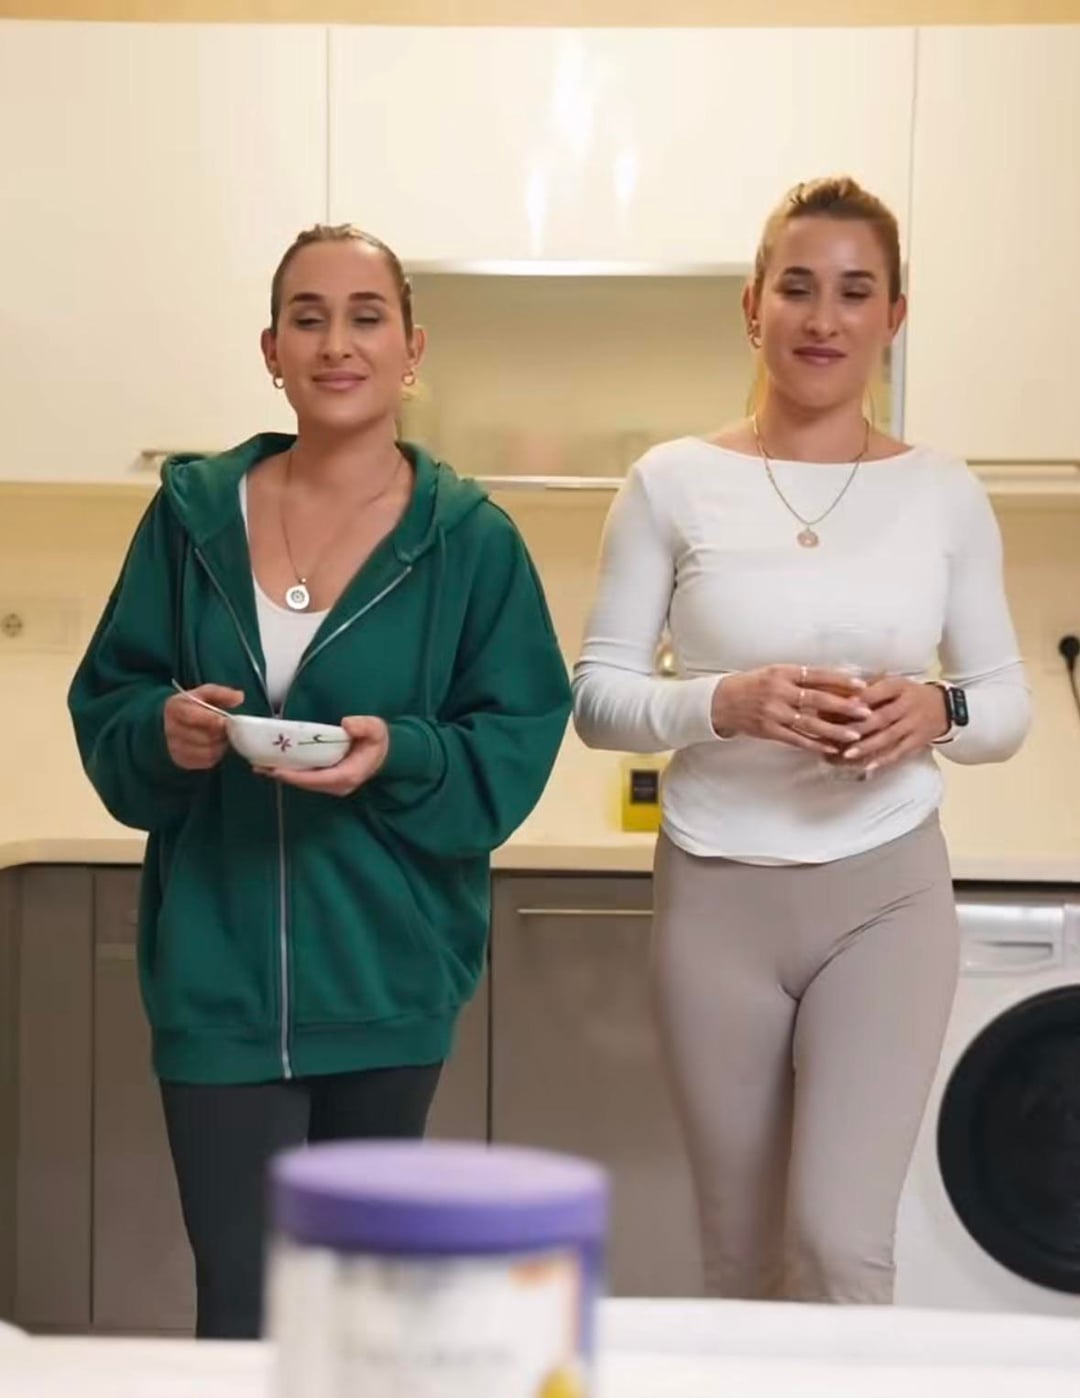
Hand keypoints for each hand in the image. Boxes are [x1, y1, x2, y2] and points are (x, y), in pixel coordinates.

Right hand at [163, 684, 243, 770]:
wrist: (178, 722)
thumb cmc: (195, 706)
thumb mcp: (206, 694)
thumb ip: (221, 693)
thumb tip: (238, 697)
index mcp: (174, 707)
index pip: (191, 716)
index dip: (210, 719)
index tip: (224, 721)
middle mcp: (170, 729)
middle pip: (202, 736)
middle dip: (219, 733)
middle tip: (226, 728)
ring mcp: (174, 747)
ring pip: (206, 751)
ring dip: (219, 744)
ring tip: (220, 736)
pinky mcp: (182, 760)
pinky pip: (206, 761)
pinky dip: (216, 754)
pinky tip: (215, 745)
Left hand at [258, 716, 389, 795]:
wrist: (387, 754)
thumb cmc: (379, 741)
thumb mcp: (376, 730)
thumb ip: (364, 726)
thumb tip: (346, 724)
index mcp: (347, 775)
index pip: (316, 779)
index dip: (295, 776)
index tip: (276, 770)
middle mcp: (337, 785)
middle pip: (305, 783)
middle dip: (281, 775)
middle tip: (258, 766)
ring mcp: (332, 785)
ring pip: (303, 782)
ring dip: (282, 775)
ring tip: (260, 766)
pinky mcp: (328, 780)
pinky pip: (306, 778)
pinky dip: (290, 772)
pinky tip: (274, 765)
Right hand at [710, 665, 872, 755]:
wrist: (721, 702)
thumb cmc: (752, 685)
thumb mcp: (774, 673)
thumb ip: (800, 677)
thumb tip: (835, 680)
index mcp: (782, 672)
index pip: (817, 675)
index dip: (840, 680)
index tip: (861, 685)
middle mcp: (778, 691)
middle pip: (817, 699)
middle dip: (844, 707)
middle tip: (866, 712)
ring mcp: (773, 712)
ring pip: (810, 723)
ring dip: (834, 730)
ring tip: (855, 735)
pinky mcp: (768, 730)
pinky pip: (796, 739)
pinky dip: (814, 744)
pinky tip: (830, 749)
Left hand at [835, 678, 949, 772]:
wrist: (945, 707)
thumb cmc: (908, 694)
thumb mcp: (895, 683)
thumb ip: (871, 687)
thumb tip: (840, 692)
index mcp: (900, 686)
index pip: (881, 690)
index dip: (863, 698)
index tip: (844, 704)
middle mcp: (908, 705)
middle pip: (883, 717)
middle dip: (860, 727)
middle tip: (838, 734)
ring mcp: (914, 725)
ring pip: (889, 737)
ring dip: (868, 746)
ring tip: (847, 754)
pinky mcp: (918, 741)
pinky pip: (899, 752)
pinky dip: (884, 760)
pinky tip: (868, 767)